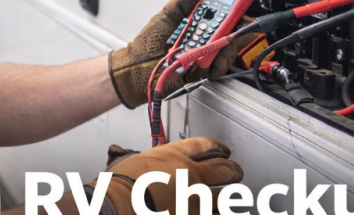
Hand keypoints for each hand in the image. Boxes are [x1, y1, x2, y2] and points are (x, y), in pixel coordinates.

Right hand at [91, 137, 243, 214]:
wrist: (117, 206)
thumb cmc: (119, 187)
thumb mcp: (133, 161)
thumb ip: (148, 161)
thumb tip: (143, 162)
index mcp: (175, 156)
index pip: (206, 145)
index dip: (219, 147)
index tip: (223, 151)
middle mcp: (191, 175)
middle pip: (225, 170)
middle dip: (234, 172)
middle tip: (236, 173)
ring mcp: (195, 200)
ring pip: (225, 198)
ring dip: (230, 198)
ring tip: (233, 198)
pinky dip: (217, 214)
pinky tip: (218, 213)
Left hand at [108, 0, 262, 107]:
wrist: (136, 70)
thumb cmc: (145, 45)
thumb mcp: (165, 16)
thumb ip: (183, 1)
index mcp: (194, 25)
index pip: (220, 14)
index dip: (232, 8)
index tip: (240, 0)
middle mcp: (202, 39)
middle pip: (229, 31)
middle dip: (232, 27)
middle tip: (228, 26)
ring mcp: (203, 55)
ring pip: (228, 49)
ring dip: (222, 46)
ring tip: (205, 46)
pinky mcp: (203, 71)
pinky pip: (219, 66)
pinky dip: (216, 63)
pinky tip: (204, 61)